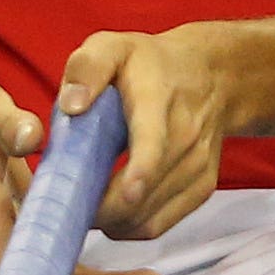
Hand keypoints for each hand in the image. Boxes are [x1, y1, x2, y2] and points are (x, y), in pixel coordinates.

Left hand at [56, 23, 237, 246]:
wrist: (210, 76)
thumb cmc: (149, 64)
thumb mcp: (113, 46)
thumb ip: (88, 68)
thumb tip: (72, 106)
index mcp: (158, 101)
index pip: (154, 141)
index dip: (141, 171)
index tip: (126, 193)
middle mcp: (185, 138)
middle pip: (144, 193)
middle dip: (100, 210)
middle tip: (63, 208)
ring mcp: (197, 167)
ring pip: (148, 217)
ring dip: (111, 223)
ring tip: (82, 209)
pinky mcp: (201, 188)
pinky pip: (158, 225)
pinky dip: (129, 228)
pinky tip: (110, 214)